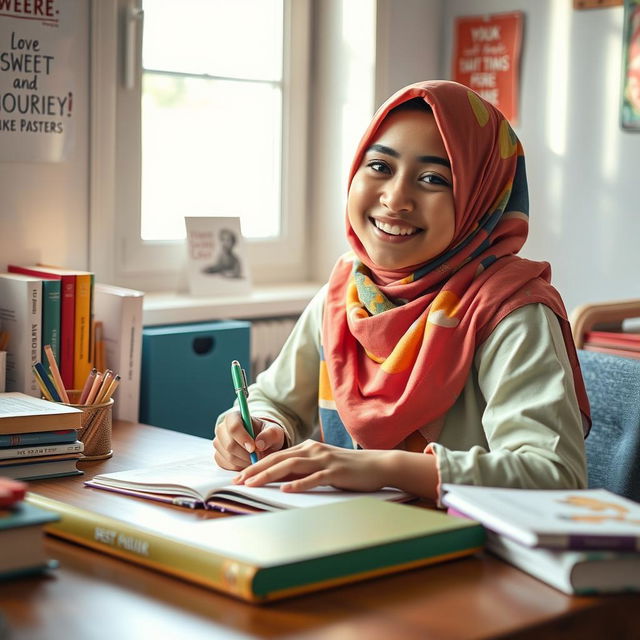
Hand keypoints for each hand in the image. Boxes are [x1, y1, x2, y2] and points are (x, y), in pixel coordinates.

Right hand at [213, 411, 285, 470]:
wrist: (261, 444)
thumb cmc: (267, 435)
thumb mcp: (275, 432)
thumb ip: (270, 435)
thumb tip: (259, 444)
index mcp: (234, 417)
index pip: (233, 426)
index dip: (242, 438)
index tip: (253, 448)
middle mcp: (222, 428)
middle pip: (229, 444)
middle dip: (246, 454)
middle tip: (258, 456)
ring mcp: (218, 443)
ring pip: (228, 457)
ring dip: (244, 461)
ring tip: (255, 458)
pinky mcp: (218, 456)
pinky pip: (226, 465)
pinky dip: (239, 467)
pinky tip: (247, 462)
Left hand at [233, 439, 394, 492]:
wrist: (377, 465)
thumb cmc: (348, 468)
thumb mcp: (321, 466)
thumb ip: (302, 469)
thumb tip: (278, 479)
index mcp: (308, 448)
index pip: (276, 456)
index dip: (256, 465)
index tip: (240, 476)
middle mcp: (313, 450)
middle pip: (278, 458)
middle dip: (255, 470)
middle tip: (237, 481)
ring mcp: (324, 460)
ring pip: (291, 466)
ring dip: (269, 475)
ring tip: (253, 484)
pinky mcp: (335, 472)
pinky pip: (314, 478)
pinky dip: (299, 483)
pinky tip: (286, 489)